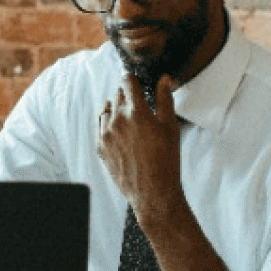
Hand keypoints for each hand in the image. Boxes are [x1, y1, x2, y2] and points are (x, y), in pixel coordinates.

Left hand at [96, 71, 182, 216]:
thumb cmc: (166, 160)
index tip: (136, 83)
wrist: (152, 191)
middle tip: (138, 107)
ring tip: (129, 120)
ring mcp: (106, 134)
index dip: (133, 80)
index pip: (127, 81)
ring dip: (115, 110)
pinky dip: (108, 125)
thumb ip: (164, 99)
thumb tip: (164, 78)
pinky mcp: (100, 147)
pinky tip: (120, 132)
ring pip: (106, 110)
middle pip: (117, 95)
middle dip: (127, 97)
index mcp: (136, 112)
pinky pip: (100, 127)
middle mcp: (117, 120)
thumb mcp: (170, 126)